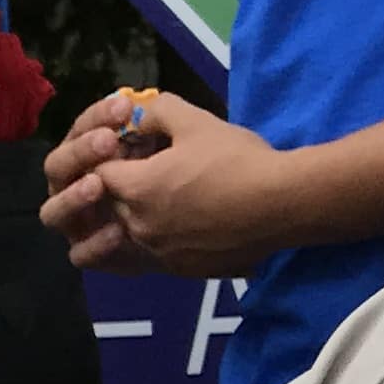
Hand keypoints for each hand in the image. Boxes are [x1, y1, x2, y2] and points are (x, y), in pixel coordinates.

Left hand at [40, 91, 285, 275]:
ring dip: (146, 214)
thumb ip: (156, 112)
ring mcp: (162, 254)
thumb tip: (135, 116)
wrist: (284, 204)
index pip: (99, 174)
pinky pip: (161, 254)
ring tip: (179, 195)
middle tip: (158, 169)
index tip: (135, 149)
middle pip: (114, 205)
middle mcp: (140, 228)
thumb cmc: (237, 159)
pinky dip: (168, 237)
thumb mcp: (195, 121)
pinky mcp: (185, 271)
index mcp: (136, 190)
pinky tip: (195, 220)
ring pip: (135, 233)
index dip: (113, 158)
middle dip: (126, 187)